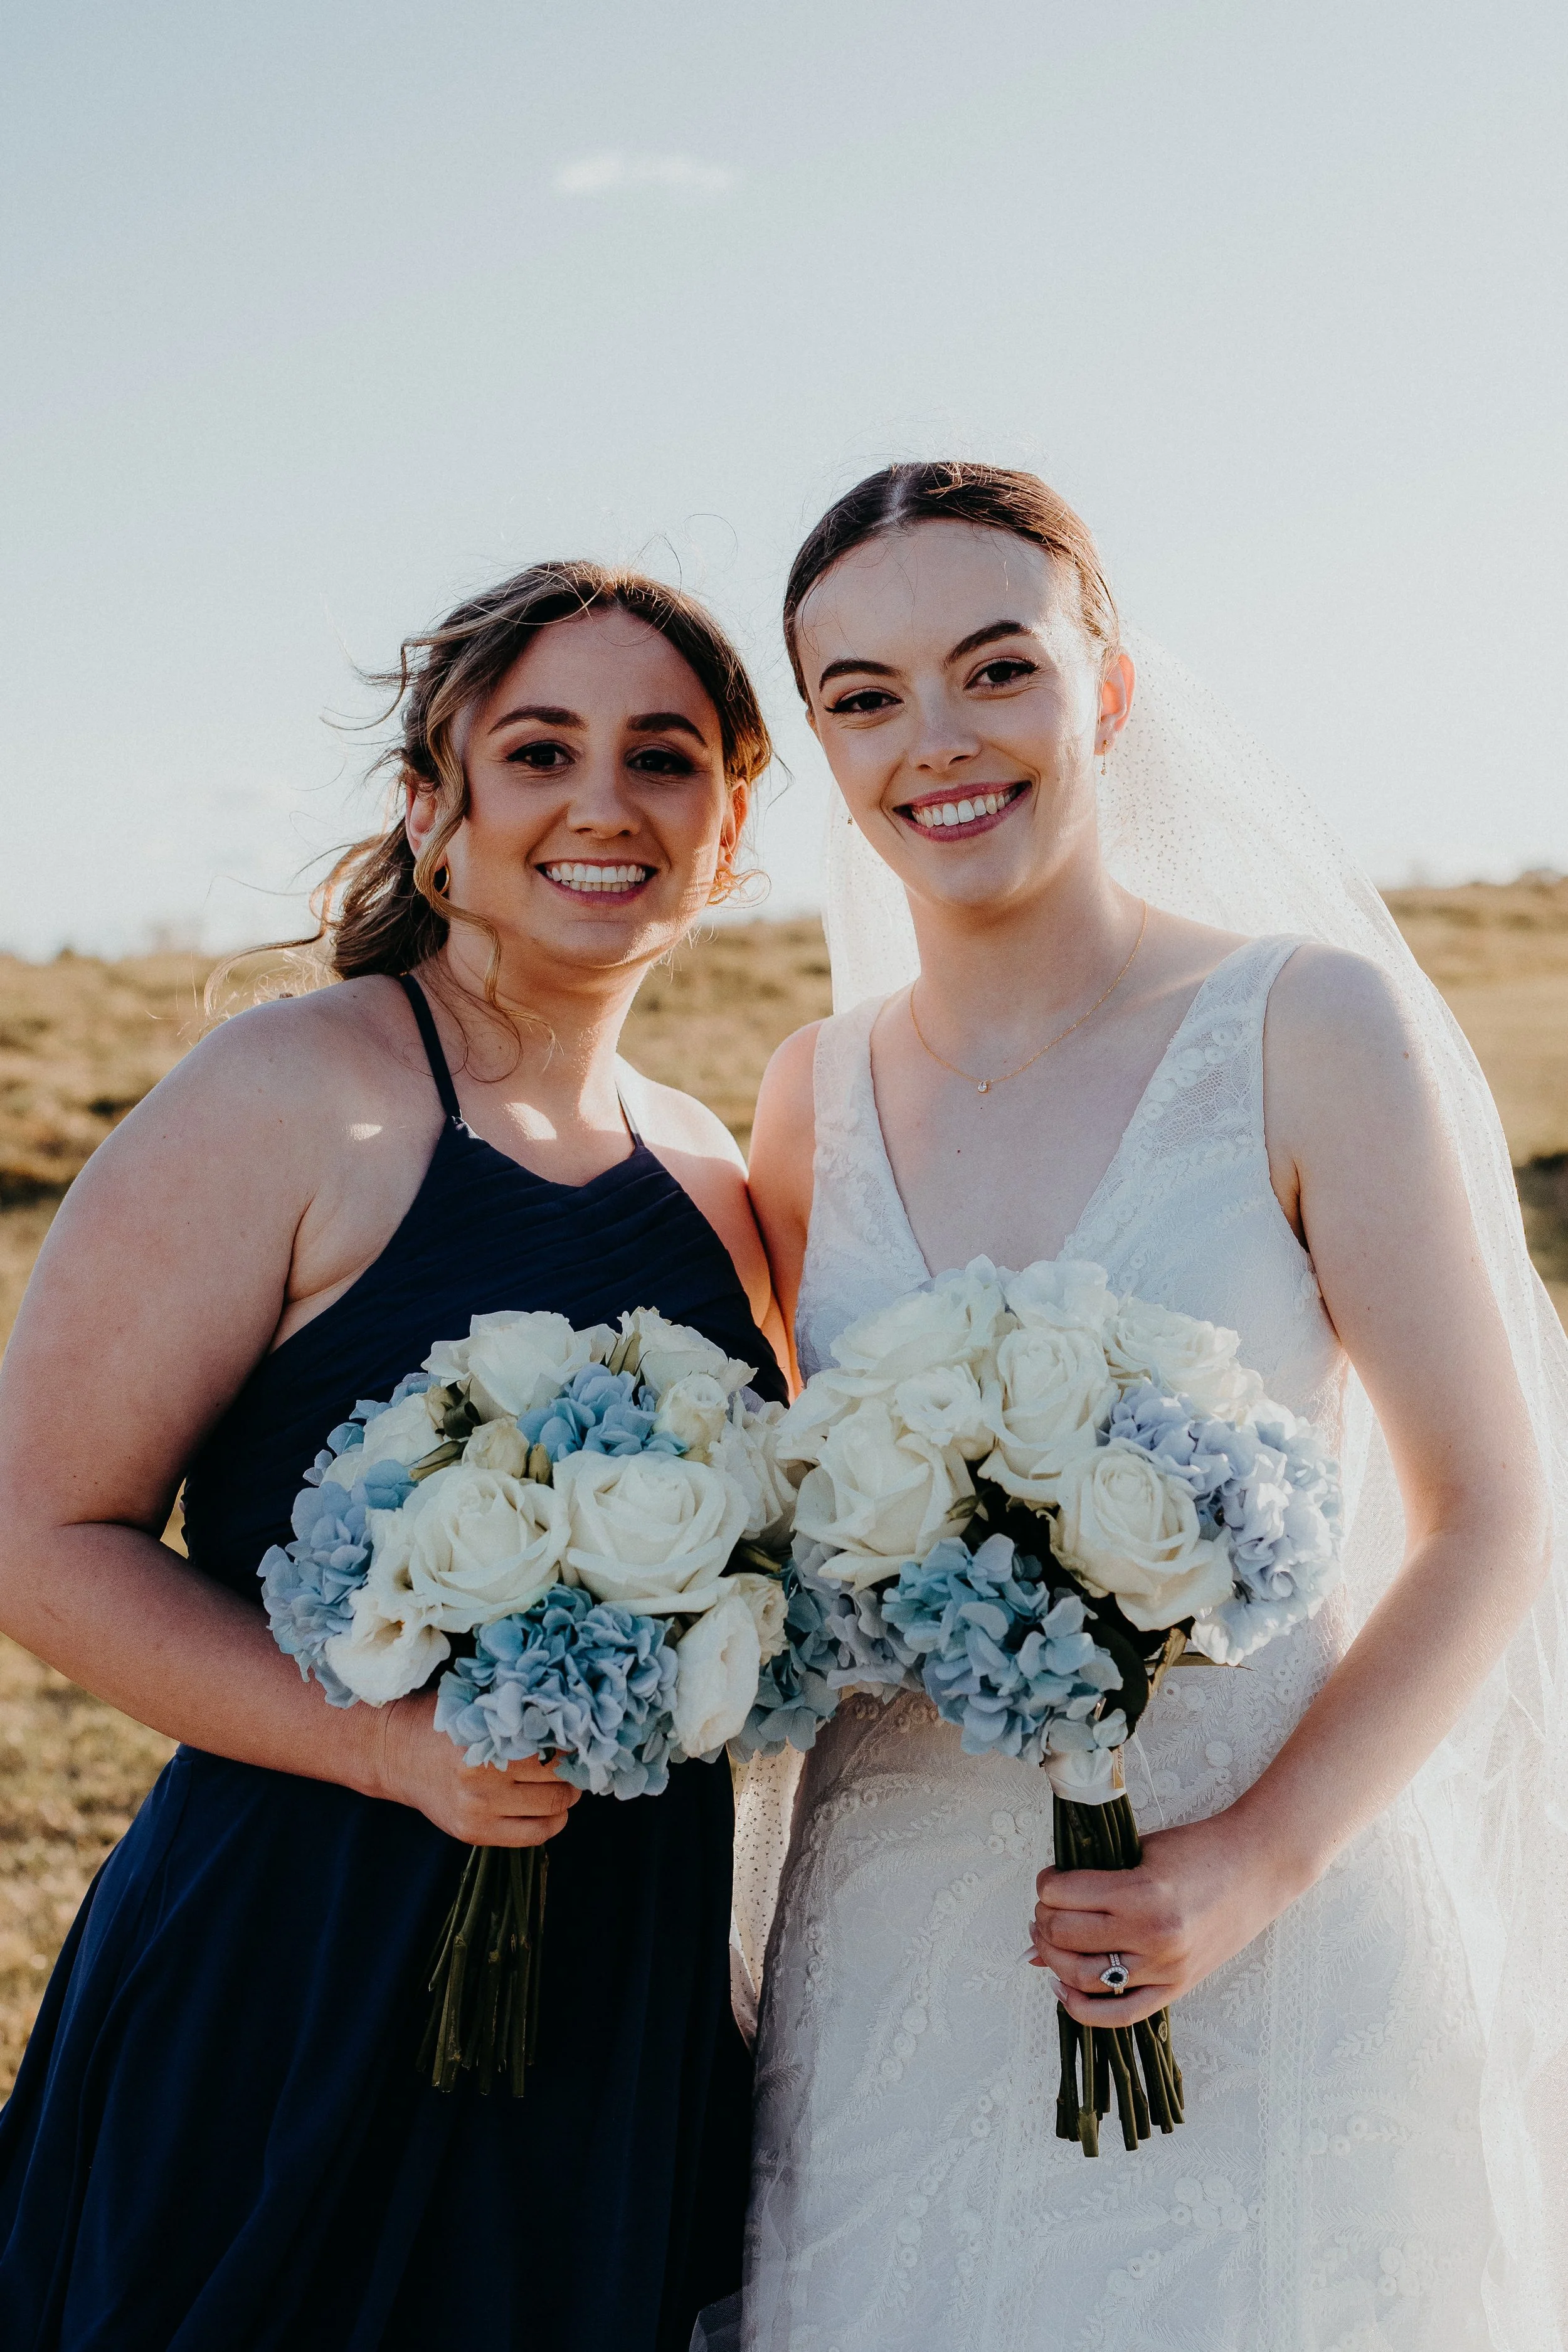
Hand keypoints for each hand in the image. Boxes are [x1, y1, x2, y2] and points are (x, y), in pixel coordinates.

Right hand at [373, 1690, 580, 1846]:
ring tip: (561, 1779)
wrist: (395, 1753)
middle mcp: (482, 1779)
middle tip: (574, 1757)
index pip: (554, 1743)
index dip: (573, 1738)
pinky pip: (536, 1834)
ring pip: (554, 1807)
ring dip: (567, 1793)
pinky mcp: (474, 1834)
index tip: (580, 1732)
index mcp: (486, 1739)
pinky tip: (547, 1805)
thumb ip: (518, 1707)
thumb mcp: (478, 1704)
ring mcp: (478, 1811)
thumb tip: (573, 1710)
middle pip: (559, 1777)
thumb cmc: (445, 1720)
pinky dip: (552, 1820)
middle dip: (573, 1767)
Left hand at [1030, 1808, 1302, 2026]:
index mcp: (1141, 1892)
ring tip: (1052, 1940)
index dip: (1046, 1885)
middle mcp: (1151, 1936)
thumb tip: (1043, 1919)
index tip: (1050, 1879)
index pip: (1063, 1896)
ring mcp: (1165, 1968)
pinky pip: (1119, 2014)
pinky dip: (1081, 2007)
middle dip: (1044, 1919)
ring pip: (1082, 1977)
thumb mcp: (1141, 1851)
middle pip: (1065, 1936)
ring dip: (1053, 1958)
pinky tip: (1064, 1986)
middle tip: (1047, 1908)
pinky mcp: (1178, 1988)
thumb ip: (1093, 1880)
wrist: (1258, 1869)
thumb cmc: (1199, 1850)